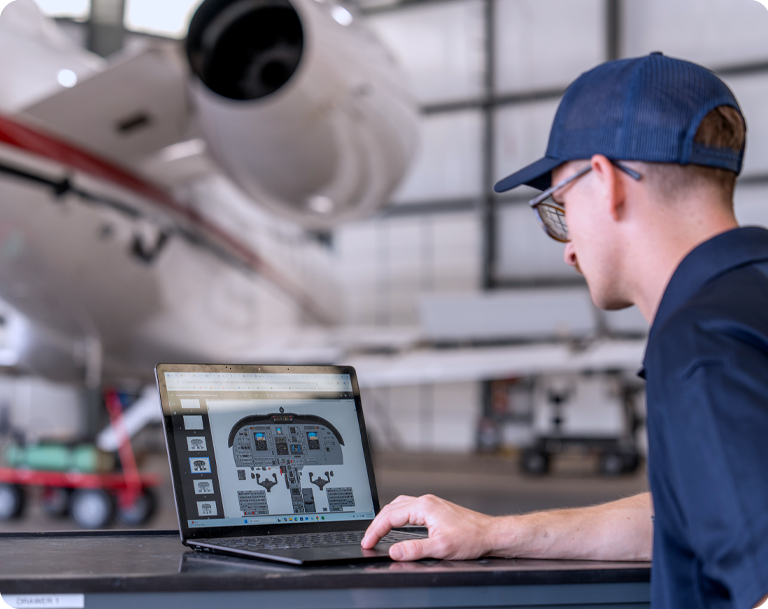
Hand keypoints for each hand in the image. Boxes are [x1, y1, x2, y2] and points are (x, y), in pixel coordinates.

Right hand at [361, 494, 494, 560]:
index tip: (367, 542)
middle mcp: (426, 501)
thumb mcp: (440, 548)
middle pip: (392, 508)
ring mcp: (432, 504)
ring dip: (386, 518)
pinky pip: (409, 508)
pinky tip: (398, 524)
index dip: (375, 531)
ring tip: (378, 531)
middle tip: (368, 539)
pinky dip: (397, 516)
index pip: (390, 516)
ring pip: (400, 506)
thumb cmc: (472, 538)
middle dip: (377, 523)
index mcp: (424, 507)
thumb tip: (394, 552)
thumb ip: (414, 550)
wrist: (491, 534)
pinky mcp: (436, 509)